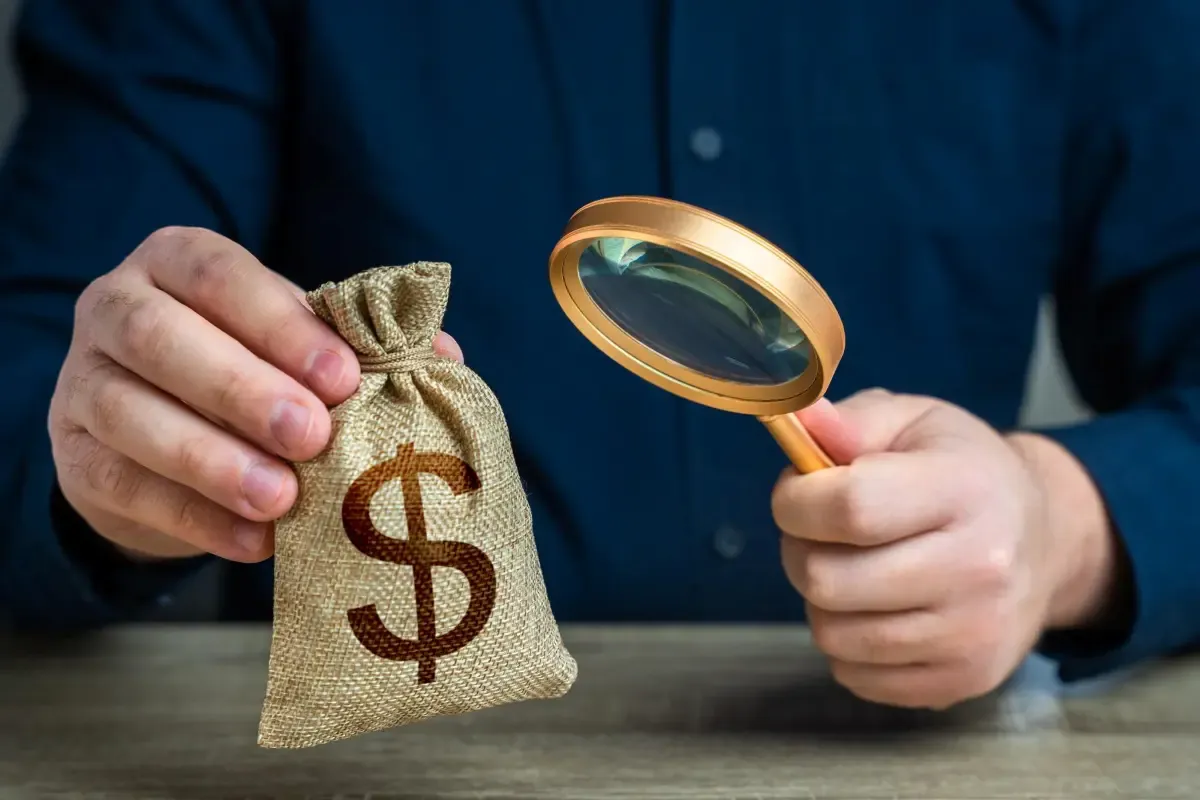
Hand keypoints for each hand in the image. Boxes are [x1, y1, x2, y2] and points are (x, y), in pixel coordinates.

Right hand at [49, 226, 461, 562]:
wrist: (166, 438)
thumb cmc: (249, 372)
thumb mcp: (296, 345)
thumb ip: (359, 344)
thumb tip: (444, 355)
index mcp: (175, 263)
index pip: (218, 275)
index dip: (280, 324)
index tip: (343, 376)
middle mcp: (114, 310)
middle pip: (160, 338)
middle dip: (241, 388)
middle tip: (313, 435)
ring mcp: (83, 385)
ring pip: (131, 415)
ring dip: (213, 459)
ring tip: (283, 498)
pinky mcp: (77, 460)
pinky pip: (124, 487)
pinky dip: (195, 518)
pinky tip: (255, 541)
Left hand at [771, 388, 1123, 708]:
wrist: (1042, 539)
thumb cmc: (959, 470)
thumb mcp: (911, 421)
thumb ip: (846, 422)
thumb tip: (798, 420)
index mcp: (964, 488)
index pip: (850, 507)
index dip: (796, 502)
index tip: (797, 493)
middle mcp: (980, 567)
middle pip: (828, 580)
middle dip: (801, 551)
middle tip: (822, 535)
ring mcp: (974, 633)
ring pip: (832, 634)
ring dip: (823, 601)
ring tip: (854, 568)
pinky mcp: (964, 680)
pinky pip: (854, 675)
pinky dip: (848, 644)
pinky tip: (877, 608)